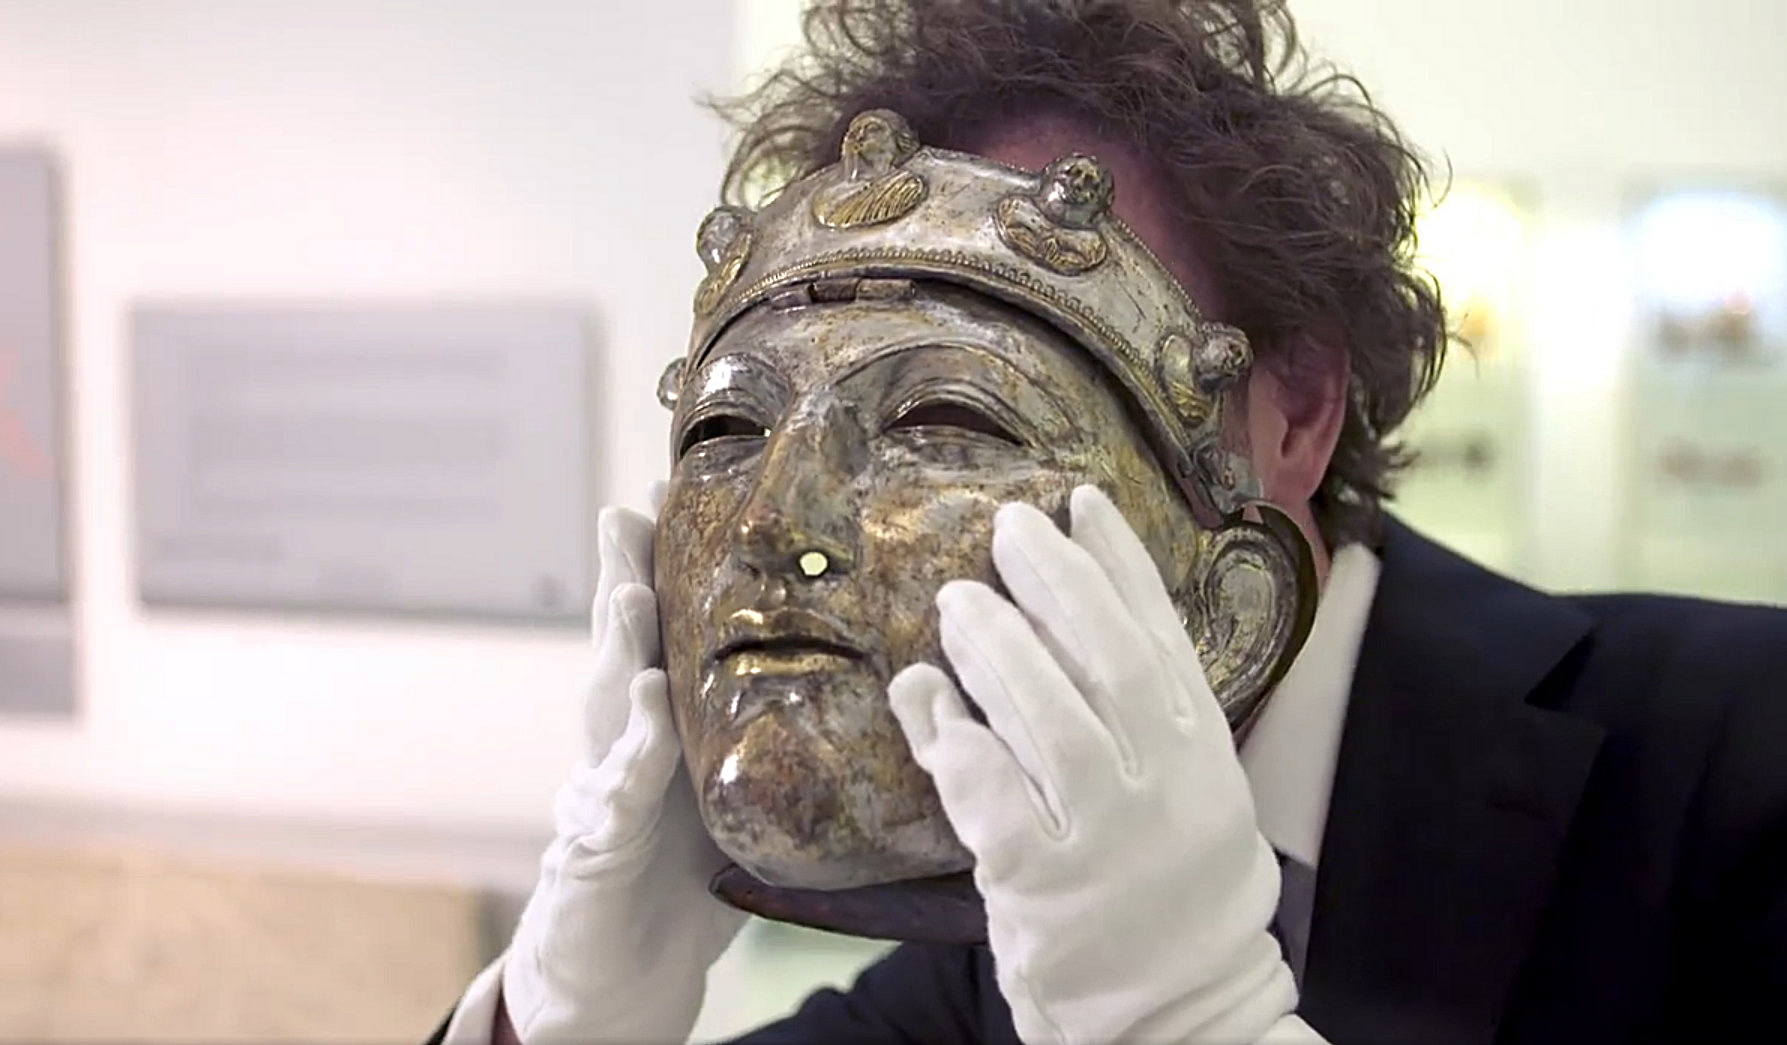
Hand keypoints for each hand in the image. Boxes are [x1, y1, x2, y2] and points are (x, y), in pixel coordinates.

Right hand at [497, 502, 745, 1043]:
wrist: (621, 976)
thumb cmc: (685, 880)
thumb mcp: (740, 797)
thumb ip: (776, 742)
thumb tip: (883, 694)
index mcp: (664, 728)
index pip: (664, 636)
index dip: (666, 568)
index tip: (674, 496)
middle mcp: (622, 746)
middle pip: (622, 651)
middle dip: (624, 578)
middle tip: (632, 513)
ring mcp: (597, 793)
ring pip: (605, 708)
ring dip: (617, 649)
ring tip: (629, 594)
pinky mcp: (590, 850)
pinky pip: (611, 798)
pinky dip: (626, 754)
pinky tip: (644, 710)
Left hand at [890, 486, 1296, 1043]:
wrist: (1183, 1020)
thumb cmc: (1172, 899)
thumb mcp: (1186, 802)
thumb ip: (1133, 724)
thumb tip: (1051, 629)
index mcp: (1206, 761)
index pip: (1164, 640)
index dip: (1121, 565)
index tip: (1081, 503)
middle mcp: (1169, 791)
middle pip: (1110, 662)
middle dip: (1057, 583)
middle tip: (1007, 527)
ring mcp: (1109, 839)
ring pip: (1049, 719)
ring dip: (997, 648)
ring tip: (956, 600)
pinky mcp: (1045, 887)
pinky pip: (991, 795)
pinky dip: (956, 739)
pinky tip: (927, 694)